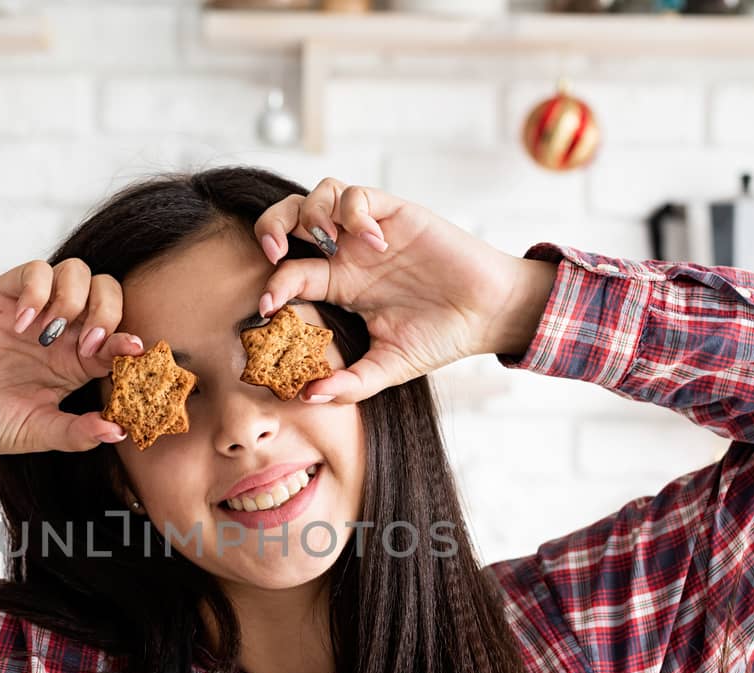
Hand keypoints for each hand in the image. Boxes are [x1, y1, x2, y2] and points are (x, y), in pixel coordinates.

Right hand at [0, 258, 138, 456]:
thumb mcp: (40, 433)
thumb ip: (78, 433)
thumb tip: (119, 431)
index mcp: (78, 362)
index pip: (118, 337)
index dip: (128, 340)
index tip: (131, 350)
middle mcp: (63, 331)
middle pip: (107, 292)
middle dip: (108, 311)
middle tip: (88, 345)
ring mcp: (35, 309)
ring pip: (77, 272)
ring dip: (73, 299)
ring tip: (49, 334)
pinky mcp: (5, 294)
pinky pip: (35, 269)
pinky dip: (37, 290)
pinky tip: (23, 324)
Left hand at [253, 178, 552, 403]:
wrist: (487, 314)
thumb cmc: (439, 338)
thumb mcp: (388, 368)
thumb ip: (350, 384)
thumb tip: (308, 397)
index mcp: (338, 285)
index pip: (289, 273)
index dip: (272, 286)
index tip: (266, 307)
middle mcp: (348, 253)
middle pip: (290, 219)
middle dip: (271, 227)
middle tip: (274, 253)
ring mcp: (369, 230)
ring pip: (319, 194)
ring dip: (311, 213)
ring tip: (328, 242)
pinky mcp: (395, 212)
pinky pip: (358, 195)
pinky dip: (355, 213)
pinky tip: (374, 242)